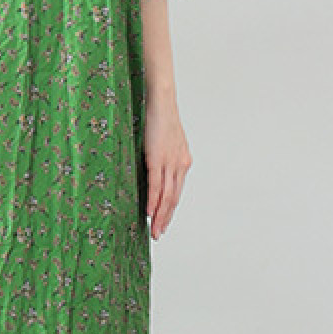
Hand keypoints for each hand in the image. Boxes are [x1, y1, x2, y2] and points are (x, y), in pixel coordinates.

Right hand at [143, 95, 190, 238]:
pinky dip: (153, 201)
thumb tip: (150, 167)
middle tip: (158, 234)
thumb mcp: (163, 140)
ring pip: (167, 196)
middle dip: (166, 218)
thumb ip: (160, 155)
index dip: (170, 209)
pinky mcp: (158, 158)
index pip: (177, 191)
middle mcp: (180, 164)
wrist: (160, 99)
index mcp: (183, 160)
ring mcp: (170, 162)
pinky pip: (157, 185)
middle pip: (174, 198)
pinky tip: (149, 212)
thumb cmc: (158, 116)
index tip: (163, 222)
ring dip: (160, 215)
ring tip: (154, 230)